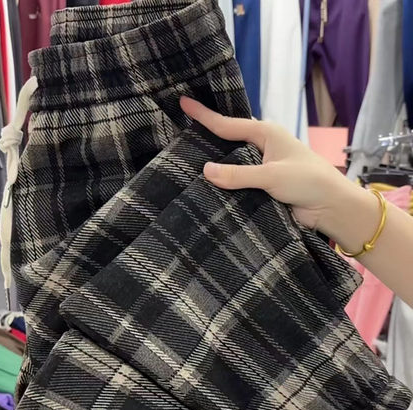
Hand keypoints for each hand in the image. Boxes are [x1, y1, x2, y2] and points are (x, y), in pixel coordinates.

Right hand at [180, 97, 365, 236]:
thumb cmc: (307, 182)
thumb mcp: (271, 176)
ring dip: (216, 165)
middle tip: (179, 133)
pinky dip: (225, 184)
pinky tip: (207, 187)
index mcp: (266, 134)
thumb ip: (238, 174)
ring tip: (185, 162)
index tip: (183, 102)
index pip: (228, 124)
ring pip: (232, 163)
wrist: (331, 207)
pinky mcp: (263, 187)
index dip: (204, 115)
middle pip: (229, 140)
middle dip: (207, 138)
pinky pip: (238, 183)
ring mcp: (263, 167)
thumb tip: (205, 170)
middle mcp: (263, 147)